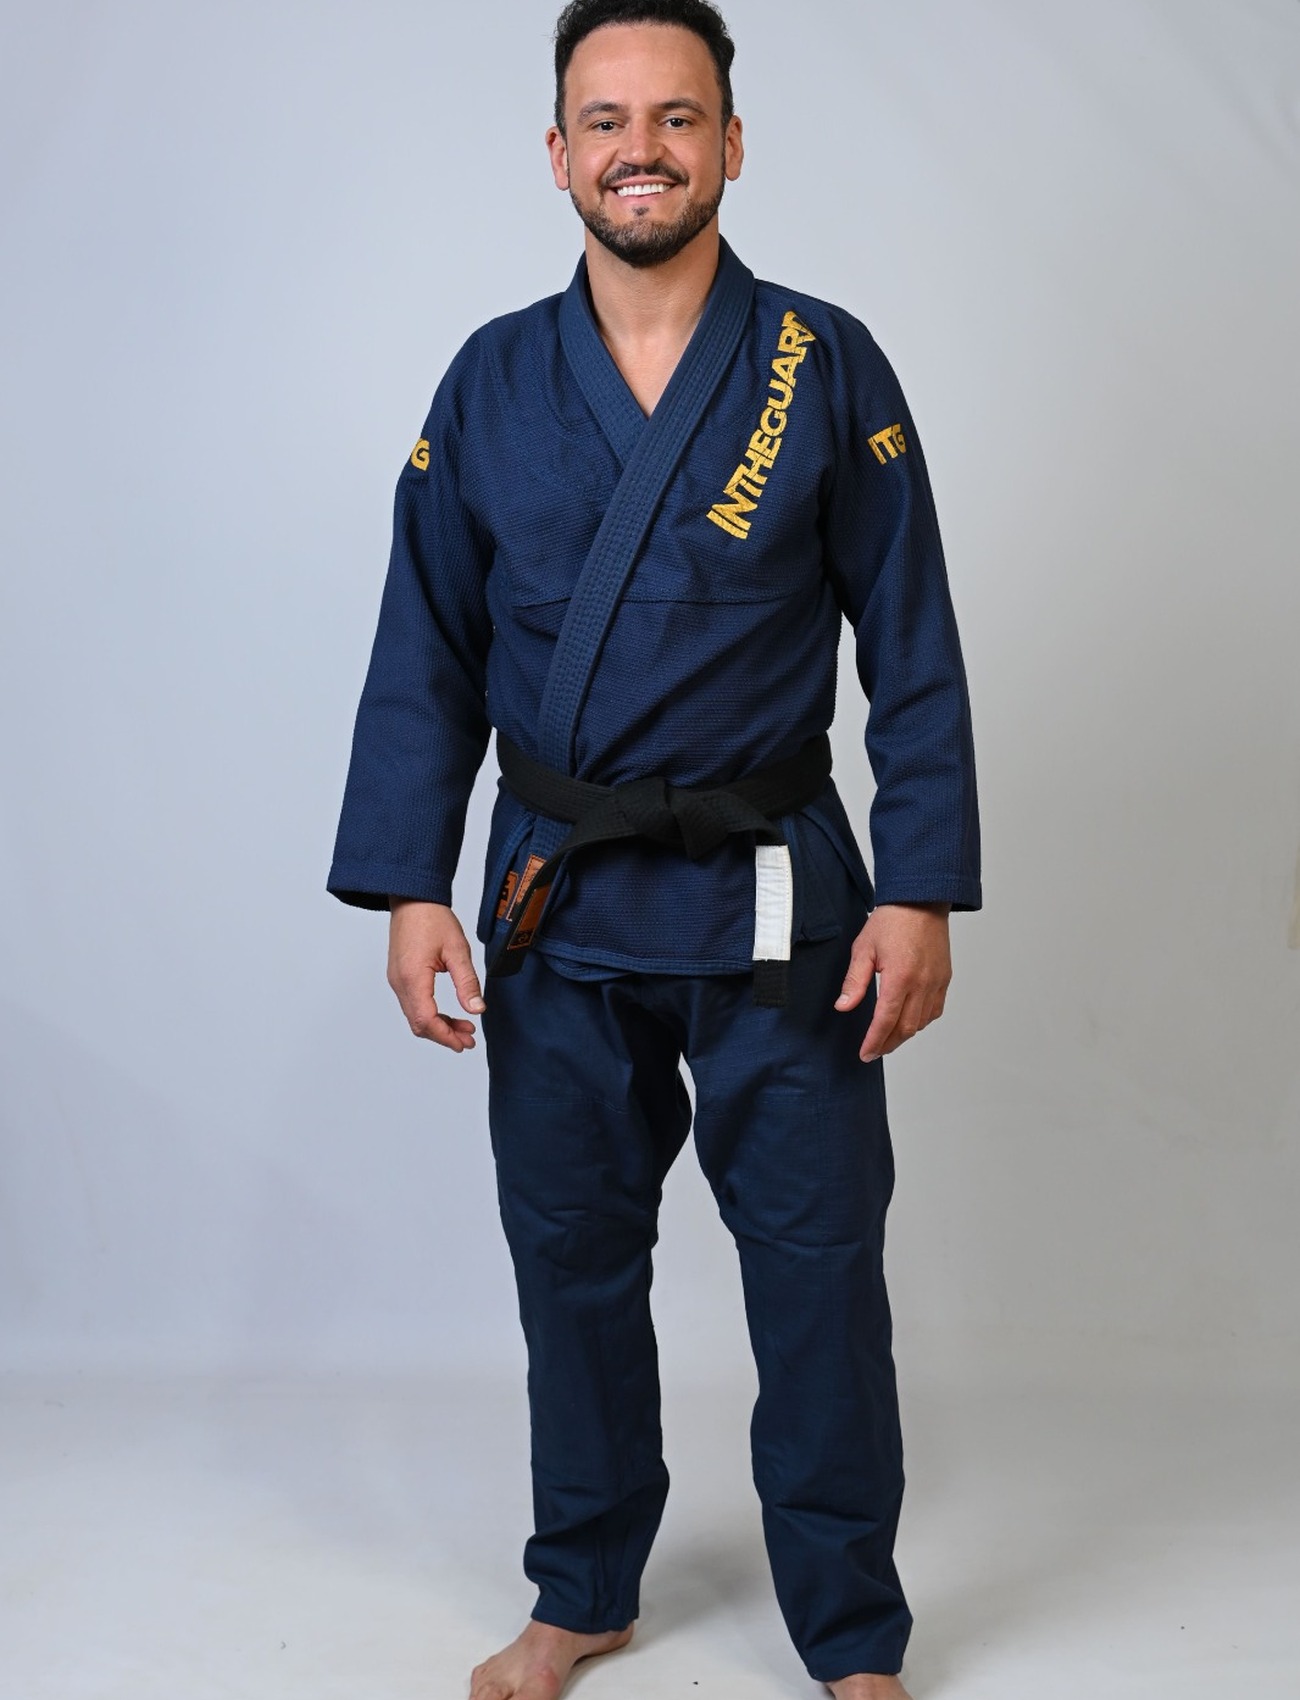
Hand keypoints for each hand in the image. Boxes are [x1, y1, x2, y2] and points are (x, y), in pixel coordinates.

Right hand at [387, 899, 485, 1052]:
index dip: (445, 1036)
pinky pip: (413, 1005)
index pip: (425, 1020)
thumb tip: (476, 1010)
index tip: (464, 1042)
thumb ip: (467, 982)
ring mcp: (396, 981)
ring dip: (438, 1026)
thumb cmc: (432, 918)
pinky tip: (448, 1014)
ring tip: (464, 1028)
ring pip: (415, 1017)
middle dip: (444, 1036)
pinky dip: (430, 1015)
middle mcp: (399, 983)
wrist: (412, 899)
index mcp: (413, 977)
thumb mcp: (458, 949)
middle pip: (418, 1024)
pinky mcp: (399, 977)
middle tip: (468, 1039)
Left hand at [834, 902, 951, 1062]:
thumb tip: (844, 1007)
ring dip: (903, 1035)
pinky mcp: (944, 978)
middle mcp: (922, 984)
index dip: (874, 1042)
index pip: (885, 1021)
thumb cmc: (891, 921)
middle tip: (873, 1051)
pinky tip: (907, 1021)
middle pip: (905, 1028)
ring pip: (921, 1022)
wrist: (921, 901)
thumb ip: (854, 982)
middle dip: (887, 1044)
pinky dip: (920, 1021)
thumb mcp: (863, 948)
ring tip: (887, 1039)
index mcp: (900, 977)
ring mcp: (936, 982)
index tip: (865, 1054)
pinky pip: (935, 1010)